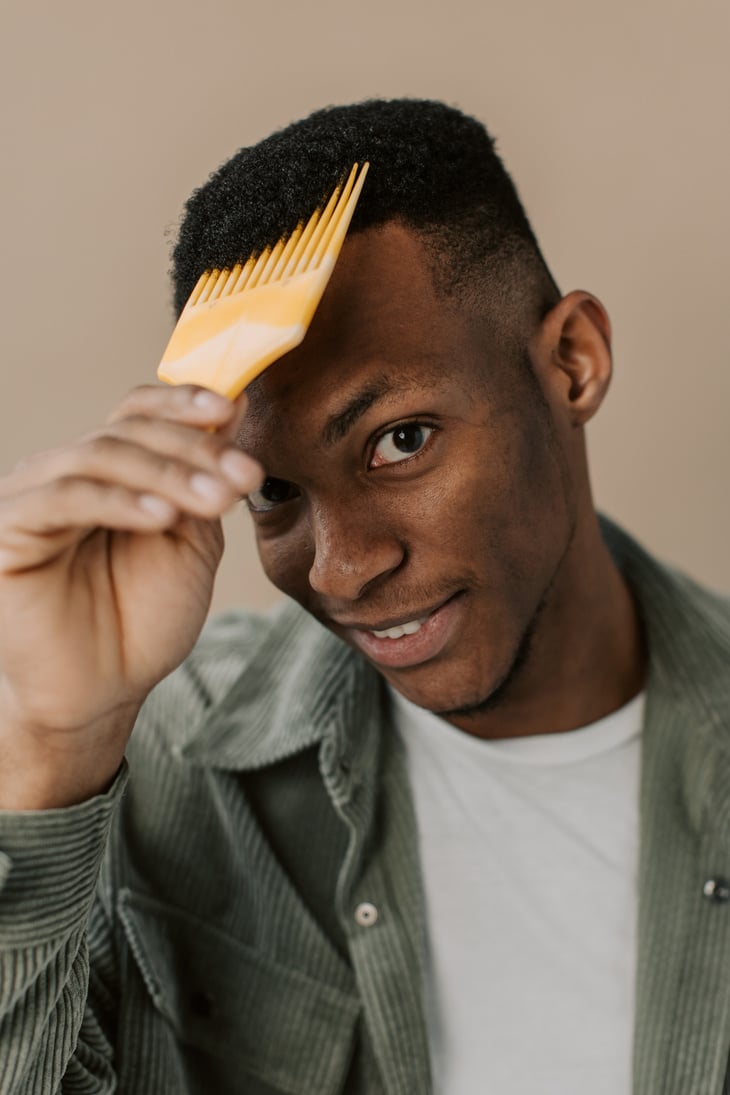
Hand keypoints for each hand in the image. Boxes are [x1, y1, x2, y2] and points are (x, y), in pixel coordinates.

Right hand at [0, 384, 262, 807]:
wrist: (101, 691)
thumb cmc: (142, 619)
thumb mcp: (191, 542)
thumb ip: (203, 482)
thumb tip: (233, 412)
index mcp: (110, 471)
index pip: (139, 410)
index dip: (183, 402)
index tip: (233, 410)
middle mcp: (67, 473)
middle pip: (127, 430)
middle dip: (193, 450)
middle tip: (242, 476)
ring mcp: (35, 497)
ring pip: (100, 456)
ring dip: (167, 473)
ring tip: (215, 500)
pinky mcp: (9, 529)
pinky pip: (63, 497)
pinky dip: (118, 500)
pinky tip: (161, 516)